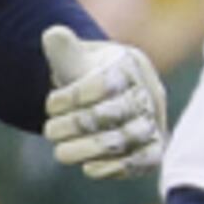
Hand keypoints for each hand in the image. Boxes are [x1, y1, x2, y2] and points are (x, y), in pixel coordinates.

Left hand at [40, 25, 166, 178]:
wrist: (103, 98)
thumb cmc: (86, 75)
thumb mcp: (73, 57)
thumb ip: (63, 47)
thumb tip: (54, 34)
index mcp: (130, 66)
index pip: (107, 81)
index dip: (76, 96)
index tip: (51, 104)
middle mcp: (148, 94)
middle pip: (118, 111)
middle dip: (79, 123)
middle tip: (49, 131)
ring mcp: (153, 123)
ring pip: (129, 137)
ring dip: (91, 148)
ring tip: (61, 153)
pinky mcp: (153, 149)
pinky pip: (143, 161)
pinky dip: (116, 168)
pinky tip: (88, 168)